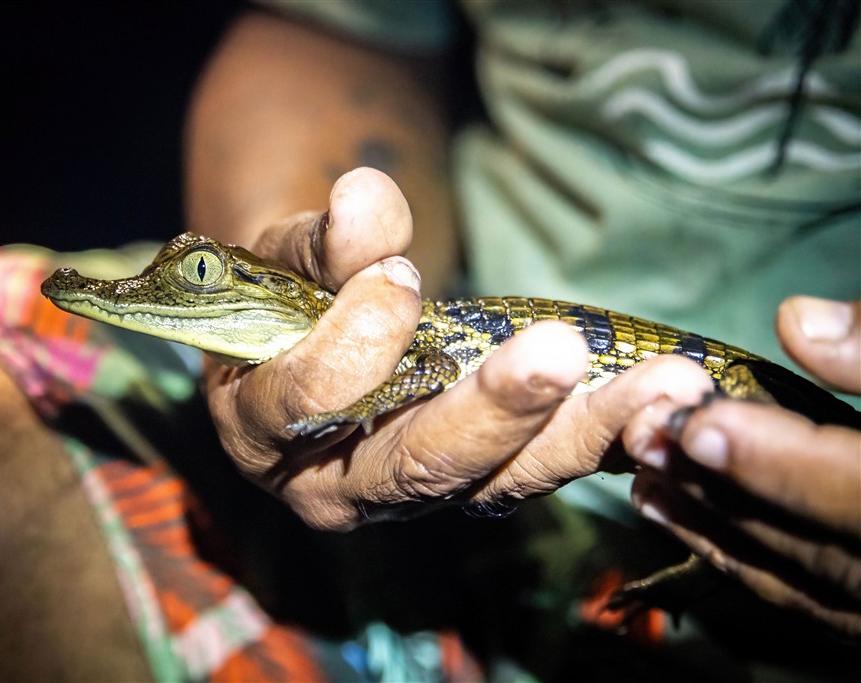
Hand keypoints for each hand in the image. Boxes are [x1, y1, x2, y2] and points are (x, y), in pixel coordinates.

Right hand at [203, 167, 716, 530]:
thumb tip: (366, 192)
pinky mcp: (481, 479)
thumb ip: (326, 240)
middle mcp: (339, 487)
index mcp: (265, 433)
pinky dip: (604, 437)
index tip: (397, 277)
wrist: (324, 338)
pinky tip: (665, 403)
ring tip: (662, 387)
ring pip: (500, 481)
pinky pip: (544, 469)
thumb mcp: (293, 261)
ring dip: (582, 432)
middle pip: (418, 467)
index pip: (303, 406)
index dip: (349, 347)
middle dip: (493, 412)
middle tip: (560, 353)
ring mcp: (419, 495)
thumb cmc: (293, 298)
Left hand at [624, 297, 860, 633]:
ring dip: (724, 535)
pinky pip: (827, 603)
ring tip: (646, 486)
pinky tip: (696, 529)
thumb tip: (799, 325)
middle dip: (731, 495)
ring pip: (818, 583)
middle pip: (830, 545)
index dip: (786, 464)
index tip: (705, 425)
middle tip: (647, 444)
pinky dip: (757, 566)